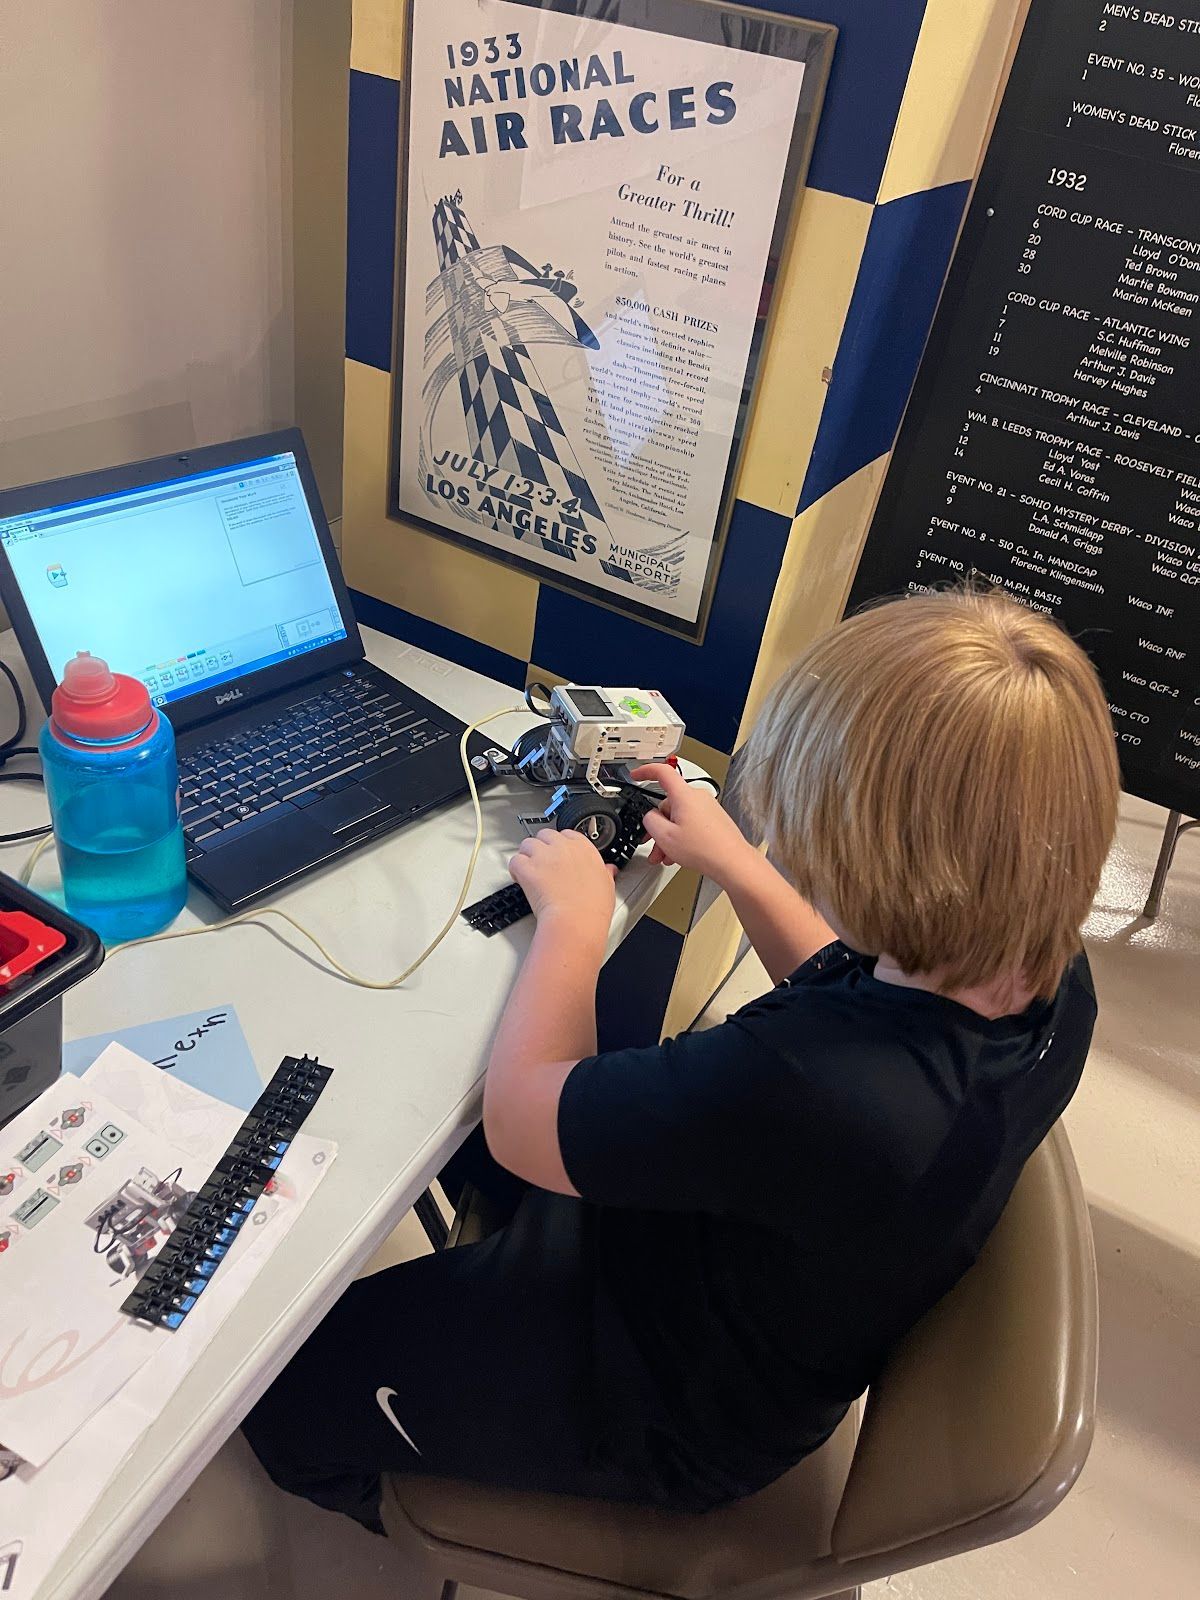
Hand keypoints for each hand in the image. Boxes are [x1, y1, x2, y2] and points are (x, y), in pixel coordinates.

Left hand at [509, 828, 616, 933]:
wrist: (575, 921)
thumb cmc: (592, 908)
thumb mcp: (607, 885)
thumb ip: (605, 873)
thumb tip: (608, 870)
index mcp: (583, 848)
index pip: (567, 834)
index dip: (560, 845)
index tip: (560, 855)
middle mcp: (562, 847)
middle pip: (545, 835)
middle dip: (542, 847)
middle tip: (543, 863)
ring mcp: (543, 856)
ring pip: (527, 844)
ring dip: (527, 855)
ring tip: (530, 870)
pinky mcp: (528, 868)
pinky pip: (515, 861)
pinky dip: (515, 869)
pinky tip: (520, 877)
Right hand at [631, 763, 753, 883]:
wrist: (732, 861)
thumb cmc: (705, 849)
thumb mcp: (665, 836)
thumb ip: (650, 820)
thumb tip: (649, 816)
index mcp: (684, 796)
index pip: (662, 772)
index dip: (645, 771)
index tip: (636, 775)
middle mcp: (698, 797)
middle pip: (668, 804)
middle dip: (658, 825)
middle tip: (653, 844)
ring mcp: (707, 807)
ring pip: (679, 817)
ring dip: (669, 835)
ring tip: (667, 855)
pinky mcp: (714, 818)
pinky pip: (691, 822)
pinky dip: (682, 835)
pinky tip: (680, 853)